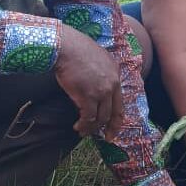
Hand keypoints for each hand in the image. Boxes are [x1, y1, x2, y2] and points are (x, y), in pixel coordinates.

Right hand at [55, 25, 123, 139]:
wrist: (66, 47)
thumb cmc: (74, 50)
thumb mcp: (95, 58)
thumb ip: (99, 74)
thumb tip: (92, 89)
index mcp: (115, 73)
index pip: (120, 100)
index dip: (118, 117)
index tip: (114, 127)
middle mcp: (112, 83)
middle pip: (114, 112)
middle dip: (111, 128)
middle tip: (107, 138)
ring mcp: (102, 91)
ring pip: (101, 117)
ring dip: (92, 128)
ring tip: (82, 131)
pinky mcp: (89, 96)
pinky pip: (89, 117)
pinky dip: (84, 125)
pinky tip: (78, 127)